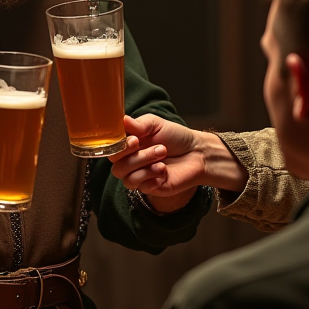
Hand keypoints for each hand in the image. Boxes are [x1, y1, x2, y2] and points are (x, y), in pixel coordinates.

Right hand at [109, 116, 248, 203]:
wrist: (197, 153)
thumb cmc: (176, 137)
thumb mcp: (156, 124)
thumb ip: (138, 124)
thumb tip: (121, 119)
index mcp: (128, 146)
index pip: (111, 151)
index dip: (119, 148)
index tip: (135, 140)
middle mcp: (130, 162)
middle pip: (117, 166)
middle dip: (137, 157)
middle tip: (159, 148)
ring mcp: (140, 176)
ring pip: (127, 178)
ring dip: (146, 166)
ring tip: (163, 157)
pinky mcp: (151, 188)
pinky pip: (141, 187)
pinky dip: (152, 178)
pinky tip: (164, 170)